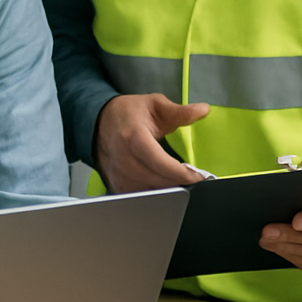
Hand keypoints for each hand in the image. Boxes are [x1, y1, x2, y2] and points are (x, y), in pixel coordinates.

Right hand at [93, 93, 210, 192]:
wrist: (98, 121)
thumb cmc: (127, 113)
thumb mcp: (155, 105)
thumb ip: (180, 111)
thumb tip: (203, 110)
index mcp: (134, 138)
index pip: (161, 164)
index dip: (183, 173)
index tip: (198, 175)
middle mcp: (123, 159)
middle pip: (158, 182)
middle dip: (179, 182)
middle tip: (192, 176)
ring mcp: (118, 174)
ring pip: (150, 192)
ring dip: (168, 188)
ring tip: (177, 178)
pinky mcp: (116, 184)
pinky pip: (140, 196)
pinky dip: (155, 192)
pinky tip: (161, 182)